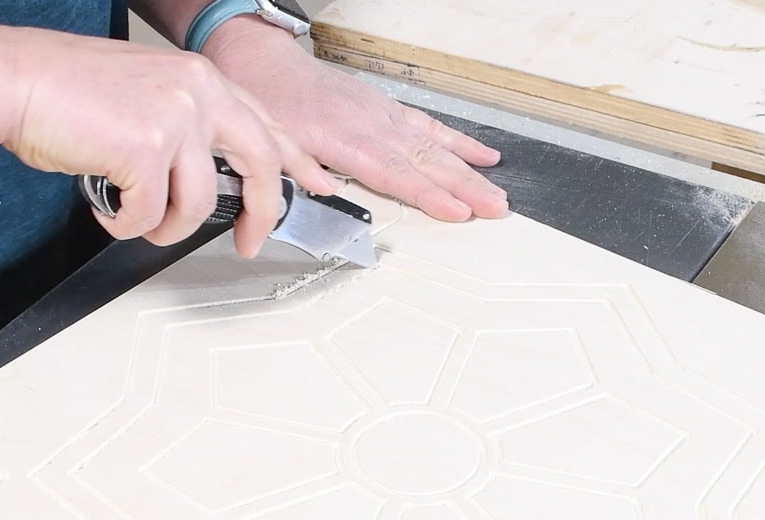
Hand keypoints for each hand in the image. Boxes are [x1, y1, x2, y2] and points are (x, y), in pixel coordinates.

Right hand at [0, 28, 338, 255]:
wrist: (13, 79)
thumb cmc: (66, 90)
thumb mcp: (150, 93)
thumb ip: (191, 126)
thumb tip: (214, 177)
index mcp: (202, 79)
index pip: (268, 124)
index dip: (298, 160)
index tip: (319, 184)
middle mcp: (198, 93)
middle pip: (262, 165)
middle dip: (264, 214)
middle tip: (251, 243)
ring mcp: (175, 120)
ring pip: (201, 203)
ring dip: (167, 227)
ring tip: (139, 220)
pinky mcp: (146, 150)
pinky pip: (151, 215)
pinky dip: (127, 224)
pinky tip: (108, 207)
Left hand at [202, 19, 507, 222]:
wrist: (265, 64)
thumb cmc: (270, 102)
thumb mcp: (273, 140)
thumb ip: (299, 167)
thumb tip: (323, 190)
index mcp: (346, 139)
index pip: (397, 175)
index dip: (429, 195)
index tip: (457, 211)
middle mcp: (374, 126)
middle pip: (429, 163)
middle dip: (466, 189)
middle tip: (496, 208)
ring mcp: (387, 117)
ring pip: (438, 147)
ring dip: (471, 173)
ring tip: (498, 193)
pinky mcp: (390, 110)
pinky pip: (432, 128)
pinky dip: (461, 143)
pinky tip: (484, 157)